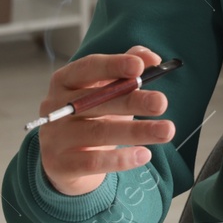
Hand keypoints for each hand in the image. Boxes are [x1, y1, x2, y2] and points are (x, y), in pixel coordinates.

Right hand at [37, 45, 174, 196]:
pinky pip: (94, 162)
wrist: (65, 160)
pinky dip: (121, 158)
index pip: (88, 68)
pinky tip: (144, 155)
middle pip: (96, 101)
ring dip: (137, 131)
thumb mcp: (106, 91)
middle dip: (132, 100)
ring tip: (167, 131)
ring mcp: (55, 137)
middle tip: (161, 102)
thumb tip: (151, 57)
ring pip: (99, 133)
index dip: (113, 65)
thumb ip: (128, 69)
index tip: (139, 67)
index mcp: (65, 80)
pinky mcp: (60, 165)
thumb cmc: (91, 116)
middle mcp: (56, 106)